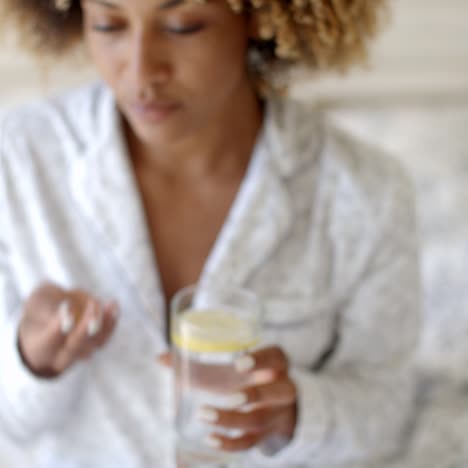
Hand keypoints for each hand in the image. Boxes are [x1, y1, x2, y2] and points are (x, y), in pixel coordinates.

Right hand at [18, 282, 118, 377]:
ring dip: (104, 323)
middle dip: (86, 326)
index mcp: (39, 346)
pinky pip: (105, 337)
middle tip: (92, 303)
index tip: (67, 306)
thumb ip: (46, 304)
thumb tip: (68, 309)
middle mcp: (60, 355)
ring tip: (109, 304)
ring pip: (94, 343)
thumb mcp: (37, 301)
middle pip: (75, 347)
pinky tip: (114, 305)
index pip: (49, 341)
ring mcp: (80, 352)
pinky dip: (111, 322)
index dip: (58, 326)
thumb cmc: (42, 306)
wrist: (49, 319)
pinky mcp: (95, 345)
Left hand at [159, 346, 297, 451]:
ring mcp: (277, 415)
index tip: (240, 364)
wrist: (273, 407)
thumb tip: (160, 358)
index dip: (263, 360)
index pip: (278, 357)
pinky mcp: (266, 435)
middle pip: (281, 392)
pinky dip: (230, 442)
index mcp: (276, 364)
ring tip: (205, 415)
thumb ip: (198, 365)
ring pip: (260, 420)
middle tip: (231, 397)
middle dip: (255, 395)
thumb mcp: (230, 370)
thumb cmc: (245, 380)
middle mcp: (283, 388)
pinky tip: (211, 438)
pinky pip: (252, 442)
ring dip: (232, 420)